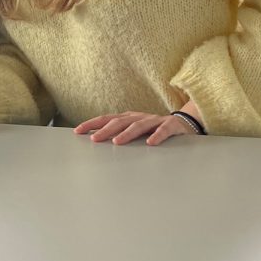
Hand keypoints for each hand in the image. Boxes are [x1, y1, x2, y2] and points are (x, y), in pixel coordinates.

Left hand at [74, 111, 195, 145]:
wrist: (183, 123)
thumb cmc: (153, 129)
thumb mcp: (134, 130)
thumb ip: (118, 134)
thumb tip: (96, 140)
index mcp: (128, 118)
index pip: (107, 119)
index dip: (92, 124)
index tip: (78, 131)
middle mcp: (139, 117)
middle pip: (119, 122)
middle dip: (105, 130)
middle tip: (94, 139)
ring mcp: (154, 121)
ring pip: (139, 126)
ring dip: (127, 133)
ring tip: (117, 142)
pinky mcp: (170, 126)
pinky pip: (164, 130)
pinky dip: (157, 135)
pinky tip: (150, 143)